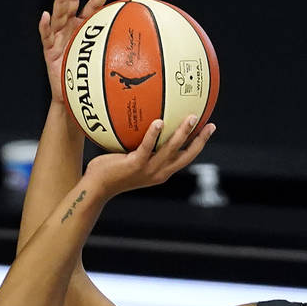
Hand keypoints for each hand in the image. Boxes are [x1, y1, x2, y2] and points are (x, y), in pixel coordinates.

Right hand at [40, 0, 111, 103]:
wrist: (76, 97)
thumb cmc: (91, 78)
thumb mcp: (106, 62)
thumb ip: (118, 51)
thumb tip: (145, 49)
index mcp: (83, 27)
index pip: (91, 7)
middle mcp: (70, 28)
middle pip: (72, 2)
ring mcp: (58, 37)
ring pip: (59, 15)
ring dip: (61, 0)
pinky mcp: (49, 50)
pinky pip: (46, 36)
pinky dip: (45, 26)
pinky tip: (45, 16)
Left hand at [85, 114, 215, 199]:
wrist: (96, 188)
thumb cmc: (110, 171)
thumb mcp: (130, 158)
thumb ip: (140, 144)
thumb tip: (142, 119)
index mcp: (160, 172)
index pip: (184, 158)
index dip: (198, 144)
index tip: (208, 129)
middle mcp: (158, 173)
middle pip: (185, 156)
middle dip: (200, 141)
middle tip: (210, 124)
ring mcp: (147, 170)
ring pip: (171, 150)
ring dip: (182, 134)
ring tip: (190, 117)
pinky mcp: (135, 165)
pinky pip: (147, 147)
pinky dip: (154, 135)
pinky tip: (159, 122)